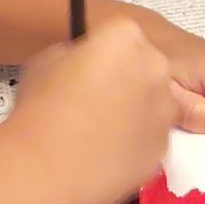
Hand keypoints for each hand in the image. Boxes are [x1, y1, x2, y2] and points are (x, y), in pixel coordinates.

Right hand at [9, 17, 175, 203]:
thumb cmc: (40, 108)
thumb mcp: (47, 60)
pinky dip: (133, 141)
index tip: (83, 71)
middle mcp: (155, 67)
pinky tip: (104, 153)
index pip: (120, 35)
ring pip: (152, 102)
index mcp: (125, 37)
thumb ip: (76, 54)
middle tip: (91, 100)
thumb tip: (85, 65)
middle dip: (124, 78)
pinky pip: (150, 135)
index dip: (99, 53)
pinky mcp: (163, 146)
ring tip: (97, 131)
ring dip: (133, 110)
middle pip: (144, 65)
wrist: (46, 168)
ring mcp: (165, 109)